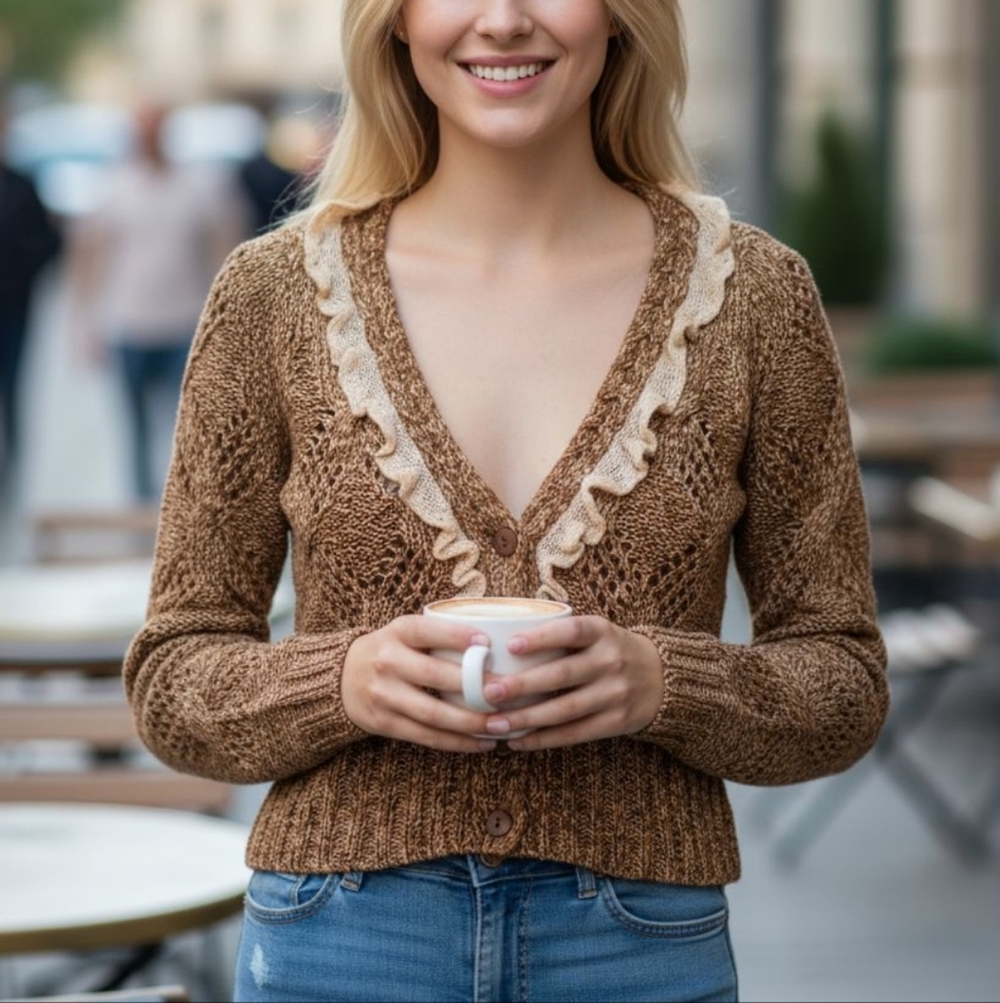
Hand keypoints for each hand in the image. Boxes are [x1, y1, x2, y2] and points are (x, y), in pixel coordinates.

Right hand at [342, 615, 497, 753]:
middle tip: (507, 692)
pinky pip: (426, 736)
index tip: (486, 643)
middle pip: (434, 676)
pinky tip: (483, 743)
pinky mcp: (385, 723)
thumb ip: (440, 633)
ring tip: (500, 724)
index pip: (427, 631)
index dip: (456, 636)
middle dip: (473, 686)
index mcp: (397, 632)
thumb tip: (496, 637)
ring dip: (471, 722)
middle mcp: (388, 662)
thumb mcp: (406, 632)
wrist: (343, 678)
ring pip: (433, 713)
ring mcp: (385, 695)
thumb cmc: (393, 650)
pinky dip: (457, 742)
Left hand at [481, 616, 663, 750]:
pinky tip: (518, 741)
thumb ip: (562, 635)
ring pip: (565, 710)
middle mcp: (611, 661)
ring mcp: (615, 693)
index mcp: (602, 632)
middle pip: (562, 675)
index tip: (510, 645)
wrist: (662, 678)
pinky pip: (575, 733)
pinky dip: (543, 739)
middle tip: (490, 692)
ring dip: (527, 719)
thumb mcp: (597, 633)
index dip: (541, 638)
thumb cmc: (611, 651)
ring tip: (495, 723)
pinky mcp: (616, 722)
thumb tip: (501, 645)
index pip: (570, 632)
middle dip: (523, 685)